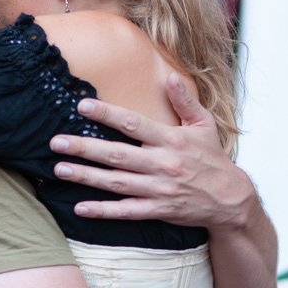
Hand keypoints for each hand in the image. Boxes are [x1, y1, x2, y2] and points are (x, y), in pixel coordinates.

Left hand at [50, 74, 257, 227]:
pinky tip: (80, 207)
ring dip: (86, 176)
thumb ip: (185, 101)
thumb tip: (170, 76)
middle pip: (117, 154)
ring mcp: (159, 189)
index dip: (107, 114)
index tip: (82, 106)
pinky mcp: (158, 210)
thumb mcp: (204, 125)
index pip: (134, 124)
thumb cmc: (213, 158)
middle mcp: (163, 164)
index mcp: (171, 139)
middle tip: (56, 142)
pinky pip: (126, 211)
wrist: (230, 200)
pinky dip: (103, 211)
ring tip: (59, 169)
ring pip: (116, 182)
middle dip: (84, 147)